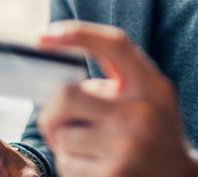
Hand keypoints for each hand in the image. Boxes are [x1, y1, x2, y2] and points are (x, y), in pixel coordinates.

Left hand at [36, 20, 197, 176]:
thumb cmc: (154, 132)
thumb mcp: (151, 97)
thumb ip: (118, 81)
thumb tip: (64, 78)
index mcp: (151, 86)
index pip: (114, 45)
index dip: (77, 33)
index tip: (43, 35)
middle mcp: (142, 113)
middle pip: (67, 95)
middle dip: (54, 111)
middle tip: (62, 123)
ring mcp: (128, 146)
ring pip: (62, 135)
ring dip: (66, 144)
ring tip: (92, 149)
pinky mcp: (113, 175)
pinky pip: (66, 164)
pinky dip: (71, 166)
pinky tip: (95, 167)